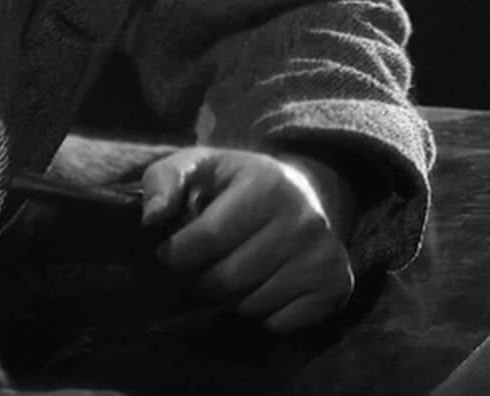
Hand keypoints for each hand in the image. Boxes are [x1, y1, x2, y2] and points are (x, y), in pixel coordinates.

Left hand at [139, 147, 356, 332]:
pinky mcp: (338, 285)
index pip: (204, 241)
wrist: (308, 193)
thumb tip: (152, 218)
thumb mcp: (200, 166)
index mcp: (267, 185)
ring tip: (239, 272)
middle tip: (207, 265)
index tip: (176, 250)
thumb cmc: (240, 185)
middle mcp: (304, 220)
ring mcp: (325, 255)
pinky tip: (268, 286)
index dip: (176, 254)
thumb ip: (164, 179)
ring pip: (252, 305)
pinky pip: (280, 323)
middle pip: (226, 281)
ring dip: (234, 299)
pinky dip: (265, 315)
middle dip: (204, 280)